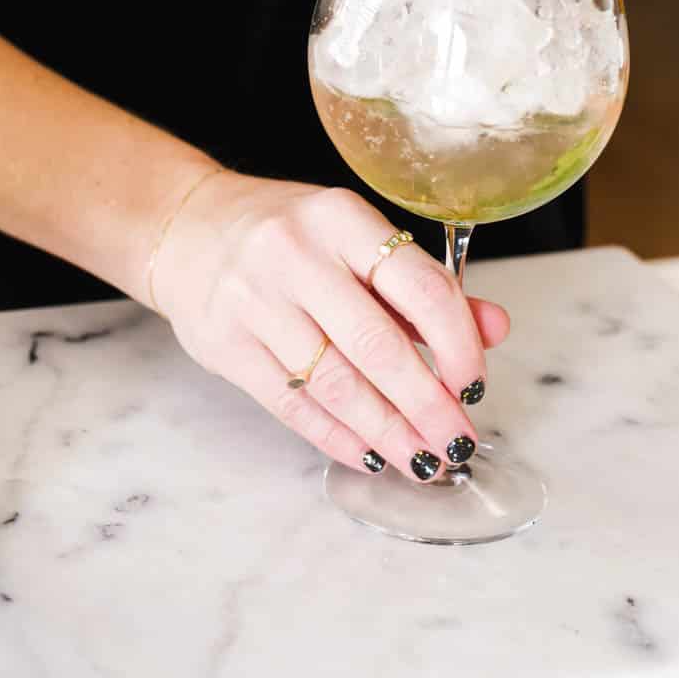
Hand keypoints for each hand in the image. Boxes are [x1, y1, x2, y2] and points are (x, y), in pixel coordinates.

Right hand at [152, 170, 510, 479]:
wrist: (184, 227)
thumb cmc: (287, 234)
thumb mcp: (355, 236)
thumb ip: (423, 285)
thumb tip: (495, 328)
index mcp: (341, 217)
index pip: (418, 286)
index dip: (457, 345)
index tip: (474, 386)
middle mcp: (296, 254)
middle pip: (377, 345)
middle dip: (427, 406)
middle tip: (458, 443)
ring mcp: (254, 300)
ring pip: (335, 384)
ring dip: (387, 432)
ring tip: (422, 460)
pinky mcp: (225, 344)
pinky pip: (291, 404)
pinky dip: (336, 437)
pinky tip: (369, 454)